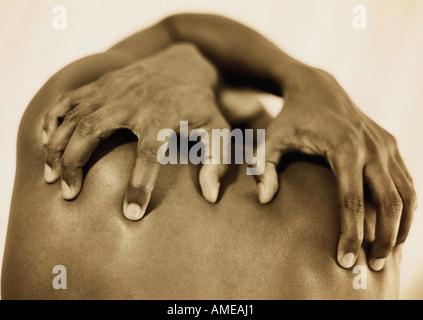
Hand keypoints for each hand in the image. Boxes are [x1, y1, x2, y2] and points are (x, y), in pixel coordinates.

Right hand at [42, 44, 230, 219]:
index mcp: (163, 116)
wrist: (184, 63)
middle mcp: (133, 101)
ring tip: (51, 177)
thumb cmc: (200, 104)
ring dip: (57, 146)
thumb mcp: (218, 130)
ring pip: (74, 116)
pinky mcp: (101, 83)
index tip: (131, 214)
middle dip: (74, 163)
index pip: (149, 155)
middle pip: (92, 131)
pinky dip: (53, 119)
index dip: (139, 186)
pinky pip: (68, 100)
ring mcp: (113, 89)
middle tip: (68, 194)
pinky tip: (47, 141)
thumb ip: (216, 161)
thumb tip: (211, 196)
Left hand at [259, 64, 416, 270]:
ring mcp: (386, 145)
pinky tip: (394, 226)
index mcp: (343, 147)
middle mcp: (371, 147)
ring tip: (386, 252)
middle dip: (383, 238)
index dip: (350, 234)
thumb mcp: (270, 138)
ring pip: (406, 195)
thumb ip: (264, 167)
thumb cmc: (290, 117)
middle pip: (389, 202)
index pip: (351, 200)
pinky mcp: (391, 145)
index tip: (344, 261)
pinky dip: (405, 208)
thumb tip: (264, 201)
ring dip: (401, 226)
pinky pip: (407, 182)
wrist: (317, 87)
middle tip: (371, 266)